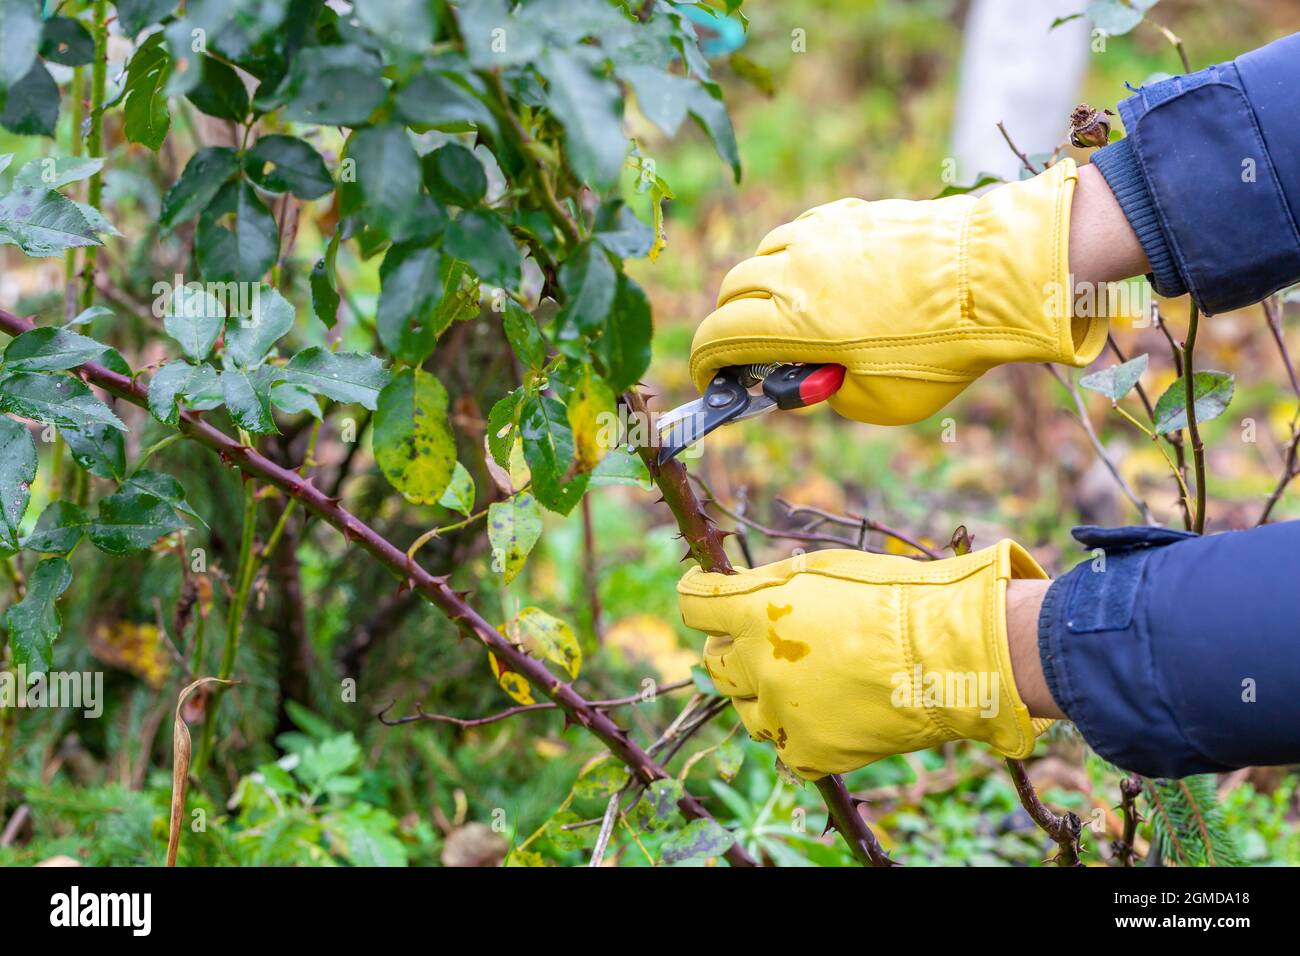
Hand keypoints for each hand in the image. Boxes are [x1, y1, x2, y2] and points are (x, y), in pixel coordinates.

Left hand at [676, 541, 1055, 778]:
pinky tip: (824, 712)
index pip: (694, 604)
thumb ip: (771, 582)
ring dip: (762, 691)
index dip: (697, 595)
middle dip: (730, 648)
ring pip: (745, 707)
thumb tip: (735, 585)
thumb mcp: (824, 569)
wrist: (947, 654)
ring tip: (804, 678)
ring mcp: (779, 712)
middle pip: (713, 663)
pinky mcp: (807, 752)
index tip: (703, 591)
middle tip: (761, 640)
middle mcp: (756, 664)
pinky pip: (783, 746)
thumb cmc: (893, 597)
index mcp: (756, 611)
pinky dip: (796, 731)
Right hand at [688, 160, 1114, 424]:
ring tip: (785, 310)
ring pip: (764, 254)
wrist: (998, 278)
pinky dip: (796, 256)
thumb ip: (831, 392)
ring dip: (761, 285)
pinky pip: (803, 232)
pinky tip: (822, 275)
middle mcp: (795, 270)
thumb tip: (816, 376)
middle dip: (729, 322)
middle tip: (747, 348)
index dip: (705, 362)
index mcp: (793, 321)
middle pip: (732, 290)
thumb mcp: (878, 402)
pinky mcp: (852, 214)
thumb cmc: (941, 349)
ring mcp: (823, 234)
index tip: (712, 377)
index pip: (718, 335)